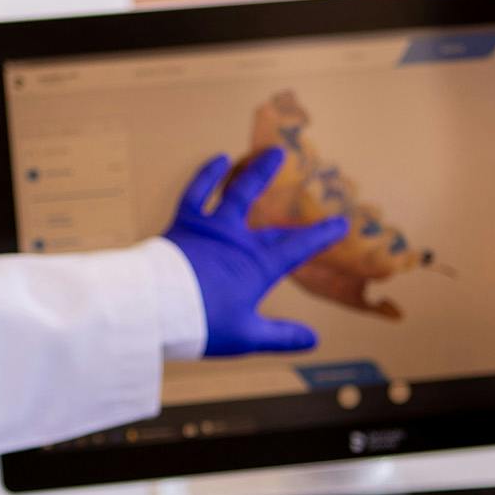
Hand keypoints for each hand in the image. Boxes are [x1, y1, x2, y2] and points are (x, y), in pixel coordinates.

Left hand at [163, 148, 349, 356]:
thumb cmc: (200, 325)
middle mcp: (239, 242)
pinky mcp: (185, 223)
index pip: (299, 248)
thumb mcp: (245, 336)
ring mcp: (212, 228)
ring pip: (239, 192)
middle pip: (274, 228)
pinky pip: (197, 192)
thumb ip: (280, 337)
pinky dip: (207, 175)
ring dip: (257, 172)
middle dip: (298, 219)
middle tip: (314, 200)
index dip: (322, 235)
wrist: (154, 308)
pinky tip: (218, 160)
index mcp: (258, 268)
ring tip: (273, 153)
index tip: (340, 225)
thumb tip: (313, 341)